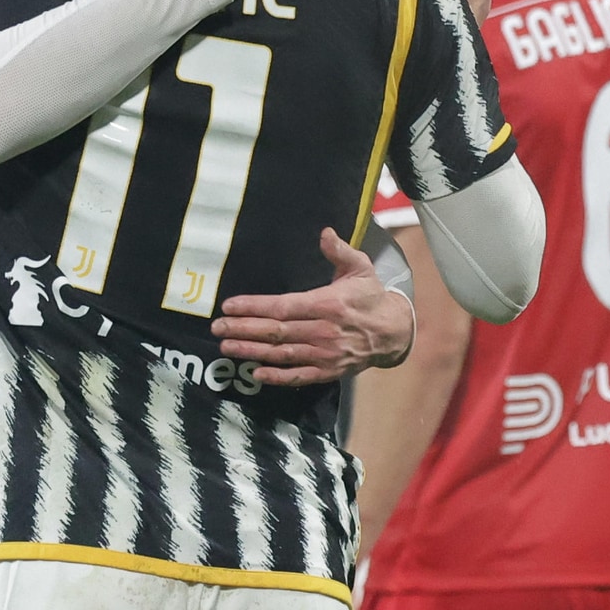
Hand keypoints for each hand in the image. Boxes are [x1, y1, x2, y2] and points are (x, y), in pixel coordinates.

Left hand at [211, 228, 413, 384]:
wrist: (393, 332)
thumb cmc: (370, 296)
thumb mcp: (360, 267)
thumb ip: (340, 251)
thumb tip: (324, 233)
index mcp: (327, 304)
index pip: (283, 306)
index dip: (254, 307)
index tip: (230, 306)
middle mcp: (323, 331)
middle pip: (276, 331)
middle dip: (243, 329)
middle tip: (217, 327)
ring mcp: (324, 354)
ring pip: (281, 354)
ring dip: (251, 351)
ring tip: (226, 347)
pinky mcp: (327, 371)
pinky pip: (298, 376)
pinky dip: (277, 377)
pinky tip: (256, 373)